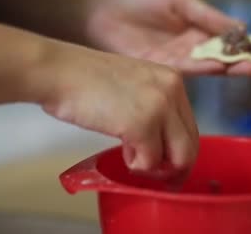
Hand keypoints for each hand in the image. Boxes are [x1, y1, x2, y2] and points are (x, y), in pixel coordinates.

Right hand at [33, 40, 197, 176]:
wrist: (59, 72)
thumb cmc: (86, 80)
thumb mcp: (134, 85)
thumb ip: (154, 107)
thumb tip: (164, 143)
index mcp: (172, 79)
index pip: (191, 126)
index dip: (180, 151)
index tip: (169, 165)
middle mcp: (172, 89)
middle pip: (190, 145)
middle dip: (175, 167)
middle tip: (158, 177)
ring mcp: (159, 106)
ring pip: (178, 157)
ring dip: (154, 167)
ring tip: (132, 157)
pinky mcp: (142, 124)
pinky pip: (150, 162)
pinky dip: (136, 165)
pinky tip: (122, 150)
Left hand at [85, 0, 250, 81]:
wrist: (100, 15)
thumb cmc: (137, 1)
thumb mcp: (179, 2)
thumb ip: (208, 16)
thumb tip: (242, 27)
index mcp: (197, 31)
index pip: (230, 42)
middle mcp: (191, 49)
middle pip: (226, 59)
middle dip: (248, 64)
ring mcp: (178, 61)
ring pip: (211, 67)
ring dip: (233, 69)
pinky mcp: (162, 68)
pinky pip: (189, 69)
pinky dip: (207, 67)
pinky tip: (223, 65)